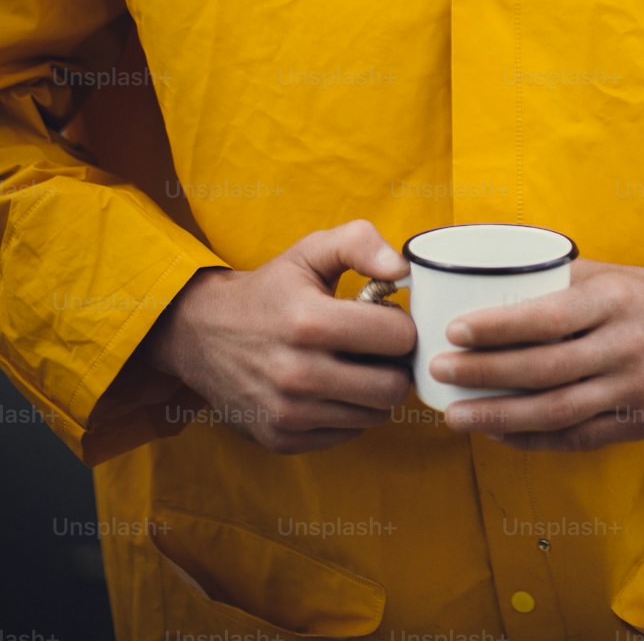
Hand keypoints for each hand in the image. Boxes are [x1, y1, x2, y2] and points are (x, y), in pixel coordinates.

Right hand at [137, 220, 415, 453]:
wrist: (201, 332)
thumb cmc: (270, 290)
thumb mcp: (309, 251)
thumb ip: (360, 244)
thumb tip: (401, 271)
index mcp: (309, 321)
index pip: (398, 338)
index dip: (400, 325)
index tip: (382, 318)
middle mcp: (297, 373)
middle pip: (391, 387)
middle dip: (393, 364)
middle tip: (374, 348)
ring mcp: (287, 413)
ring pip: (374, 415)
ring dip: (372, 390)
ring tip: (350, 364)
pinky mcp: (280, 439)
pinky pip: (347, 434)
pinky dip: (347, 412)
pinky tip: (329, 386)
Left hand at [429, 262, 643, 451]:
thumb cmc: (642, 295)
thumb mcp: (606, 273)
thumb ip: (554, 280)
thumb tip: (483, 278)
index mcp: (614, 300)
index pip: (550, 318)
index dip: (500, 328)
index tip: (455, 330)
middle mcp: (627, 347)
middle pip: (546, 370)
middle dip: (486, 374)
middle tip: (439, 370)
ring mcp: (636, 391)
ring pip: (558, 413)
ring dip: (500, 418)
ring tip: (454, 415)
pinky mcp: (642, 423)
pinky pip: (579, 438)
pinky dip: (533, 439)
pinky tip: (497, 433)